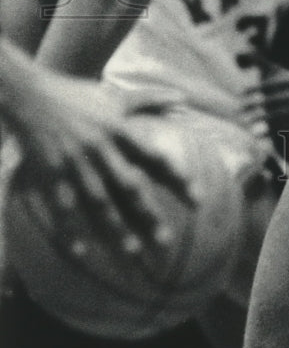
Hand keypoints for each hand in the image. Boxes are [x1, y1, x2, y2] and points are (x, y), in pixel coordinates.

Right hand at [5, 68, 194, 257]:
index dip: (177, 177)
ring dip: (116, 227)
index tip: (197, 198)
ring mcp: (75, 163)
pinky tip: (83, 252)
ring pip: (99, 201)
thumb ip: (151, 100)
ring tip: (133, 250)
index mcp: (119, 129)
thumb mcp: (117, 97)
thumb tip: (183, 98)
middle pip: (129, 185)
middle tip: (167, 240)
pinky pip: (63, 208)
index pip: (154, 156)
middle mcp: (100, 148)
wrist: (32, 95)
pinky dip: (71, 230)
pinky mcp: (51, 175)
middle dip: (148, 213)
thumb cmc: (80, 96)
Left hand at [235, 50, 288, 135]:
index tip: (241, 93)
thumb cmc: (285, 79)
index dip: (255, 88)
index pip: (270, 84)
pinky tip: (259, 135)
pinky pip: (286, 127)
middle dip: (255, 105)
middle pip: (273, 100)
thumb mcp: (274, 69)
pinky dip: (273, 131)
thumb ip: (258, 60)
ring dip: (262, 119)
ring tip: (247, 123)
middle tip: (239, 109)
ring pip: (279, 115)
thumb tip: (238, 53)